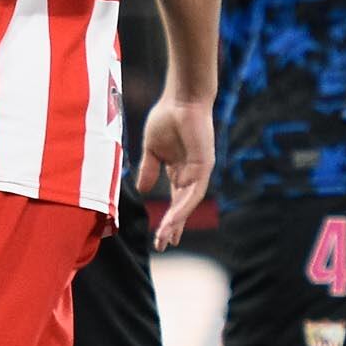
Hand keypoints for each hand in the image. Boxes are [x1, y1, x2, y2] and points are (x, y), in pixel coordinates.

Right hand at [134, 92, 211, 246]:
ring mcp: (199, 171)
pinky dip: (184, 206)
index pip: (174, 201)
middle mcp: (191, 175)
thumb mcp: (152, 149)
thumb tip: (140, 190)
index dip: (168, 219)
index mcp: (179, 171)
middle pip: (181, 207)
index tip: (161, 238)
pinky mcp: (205, 165)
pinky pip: (194, 191)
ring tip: (165, 237)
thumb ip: (148, 170)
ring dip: (176, 221)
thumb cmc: (167, 117)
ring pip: (188, 203)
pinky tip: (174, 219)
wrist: (181, 99)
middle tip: (163, 245)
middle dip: (172, 227)